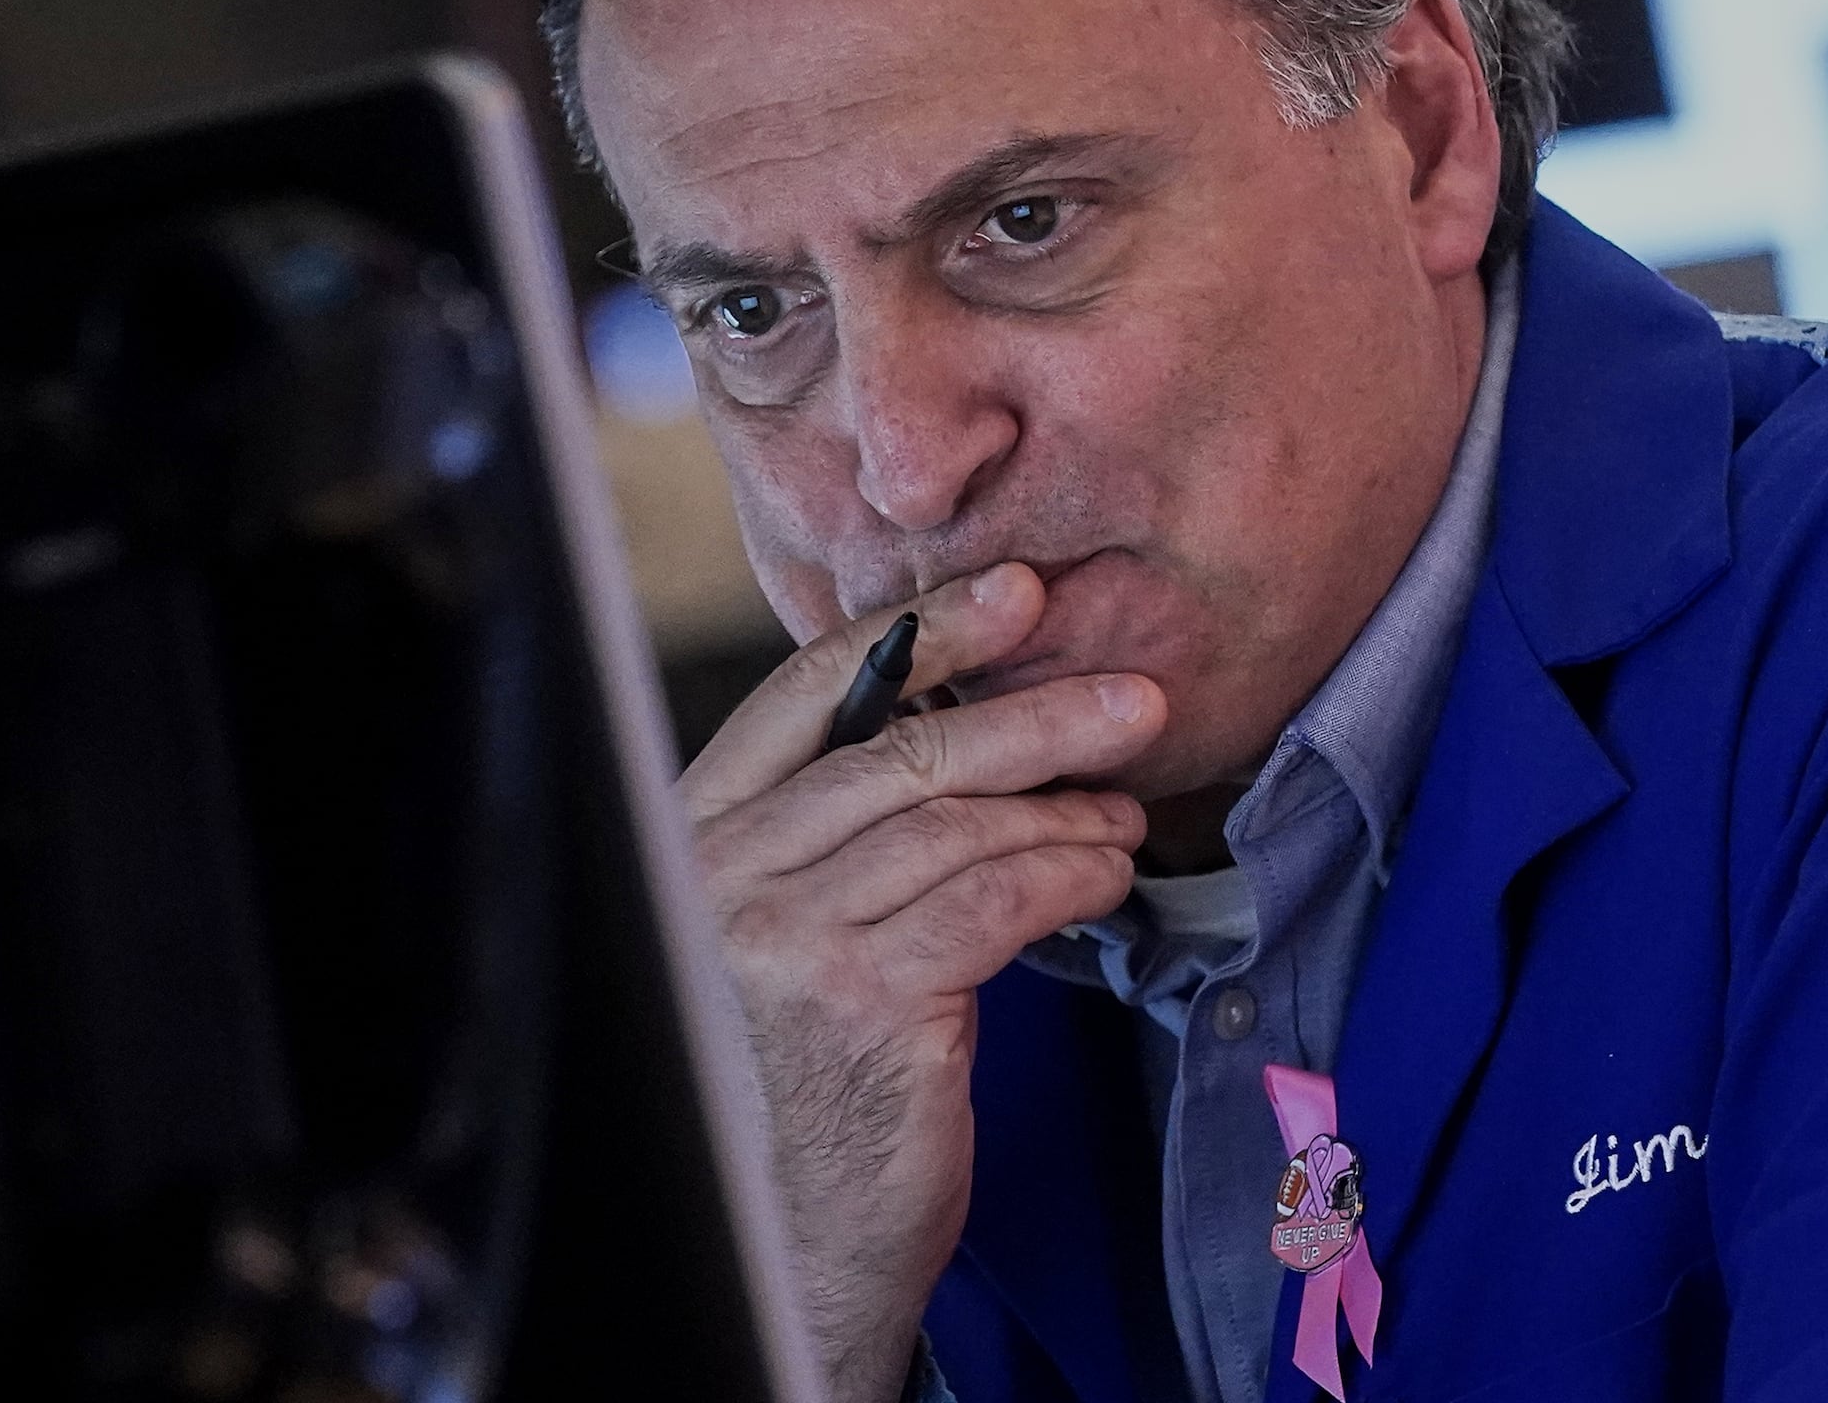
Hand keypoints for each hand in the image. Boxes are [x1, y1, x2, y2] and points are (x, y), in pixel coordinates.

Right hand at [679, 563, 1165, 1402]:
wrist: (797, 1235)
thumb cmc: (808, 1073)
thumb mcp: (799, 925)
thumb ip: (843, 828)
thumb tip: (974, 720)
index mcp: (696, 834)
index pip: (805, 695)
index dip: (919, 631)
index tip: (1012, 592)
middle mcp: (722, 875)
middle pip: (900, 752)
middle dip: (1033, 712)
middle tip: (1131, 695)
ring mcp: (784, 938)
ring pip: (959, 827)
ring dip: (1066, 809)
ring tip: (1123, 811)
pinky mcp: (858, 999)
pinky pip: (994, 900)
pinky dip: (1067, 874)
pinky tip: (1104, 873)